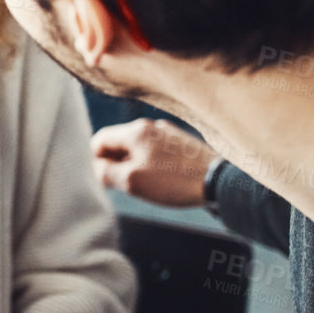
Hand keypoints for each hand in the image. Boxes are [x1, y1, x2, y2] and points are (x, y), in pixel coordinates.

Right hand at [90, 119, 215, 207]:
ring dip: (133, 166)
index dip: (95, 161)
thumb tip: (96, 167)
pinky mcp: (181, 142)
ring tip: (144, 186)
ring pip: (137, 148)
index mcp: (135, 131)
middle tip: (122, 187)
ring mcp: (168, 132)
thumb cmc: (173, 181)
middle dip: (115, 164)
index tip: (103, 180)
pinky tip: (162, 181)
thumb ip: (106, 172)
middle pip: (119, 143)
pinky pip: (155, 151)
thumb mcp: (132, 181)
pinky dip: (150, 165)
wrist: (218, 181)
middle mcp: (151, 125)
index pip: (100, 140)